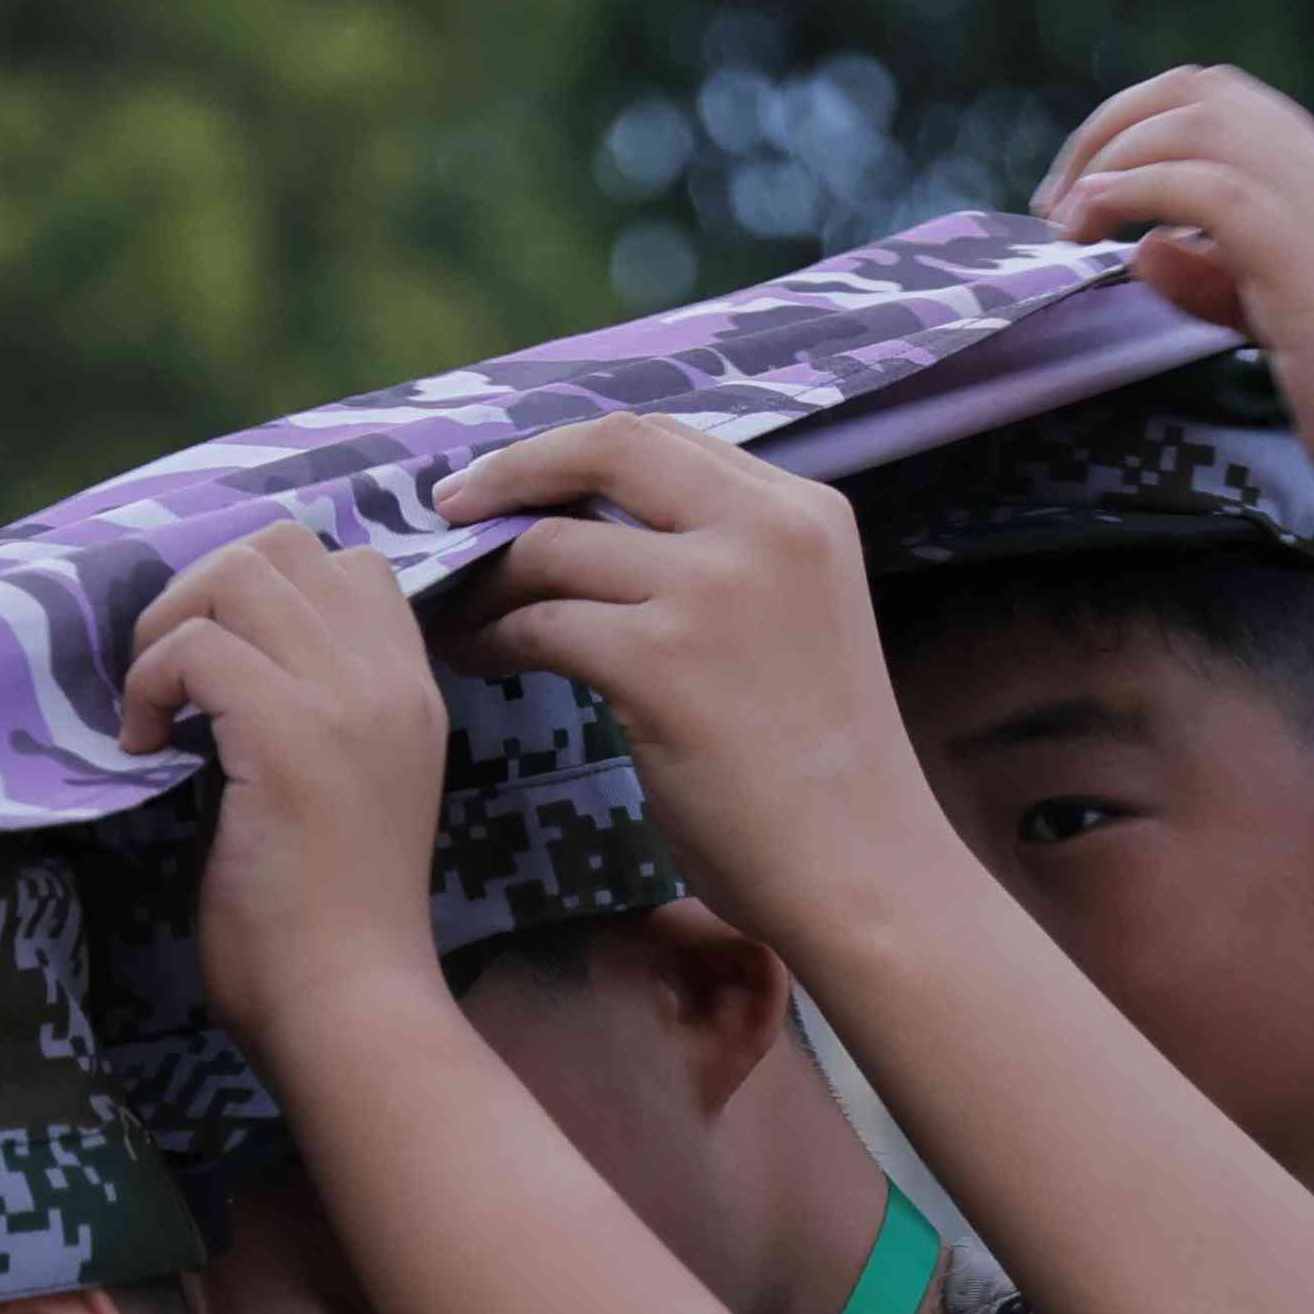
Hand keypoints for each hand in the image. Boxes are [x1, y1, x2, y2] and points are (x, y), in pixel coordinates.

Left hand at [121, 525, 461, 1042]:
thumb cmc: (329, 932)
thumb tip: (214, 663)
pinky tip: (144, 748)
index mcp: (411, 695)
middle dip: (202, 592)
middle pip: (285, 544)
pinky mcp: (289, 736)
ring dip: (170, 627)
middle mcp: (389, 681)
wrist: (349, 1009)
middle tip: (171, 680)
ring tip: (156, 709)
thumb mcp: (340, 795)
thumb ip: (307, 717)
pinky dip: (150, 683)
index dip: (263, 594)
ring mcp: (346, 702)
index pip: (350, 565)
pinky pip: (195, 647)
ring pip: (238, 573)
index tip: (220, 671)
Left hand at [426, 414, 951, 951]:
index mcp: (805, 513)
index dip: (573, 453)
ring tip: (453, 610)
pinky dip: (490, 638)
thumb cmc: (825, 778)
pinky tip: (474, 658)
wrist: (863, 872)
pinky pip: (540, 626)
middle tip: (450, 508)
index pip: (665, 440)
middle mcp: (765, 529)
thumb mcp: (796, 624)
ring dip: (486, 578)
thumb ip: (730, 562)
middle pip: (607, 451)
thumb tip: (604, 534)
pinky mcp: (662, 661)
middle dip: (511, 472)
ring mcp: (713, 590)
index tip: (513, 481)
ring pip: (554, 546)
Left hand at [1034, 68, 1313, 561]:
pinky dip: (1139, 190)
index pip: (1229, 108)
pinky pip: (1212, 186)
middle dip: (1110, 130)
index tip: (1088, 201)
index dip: (1141, 132)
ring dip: (1112, 155)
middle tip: (1057, 208)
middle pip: (1204, 92)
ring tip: (1065, 221)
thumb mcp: (1298, 337)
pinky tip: (1099, 228)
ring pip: (1204, 119)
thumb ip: (1227, 287)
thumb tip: (1149, 249)